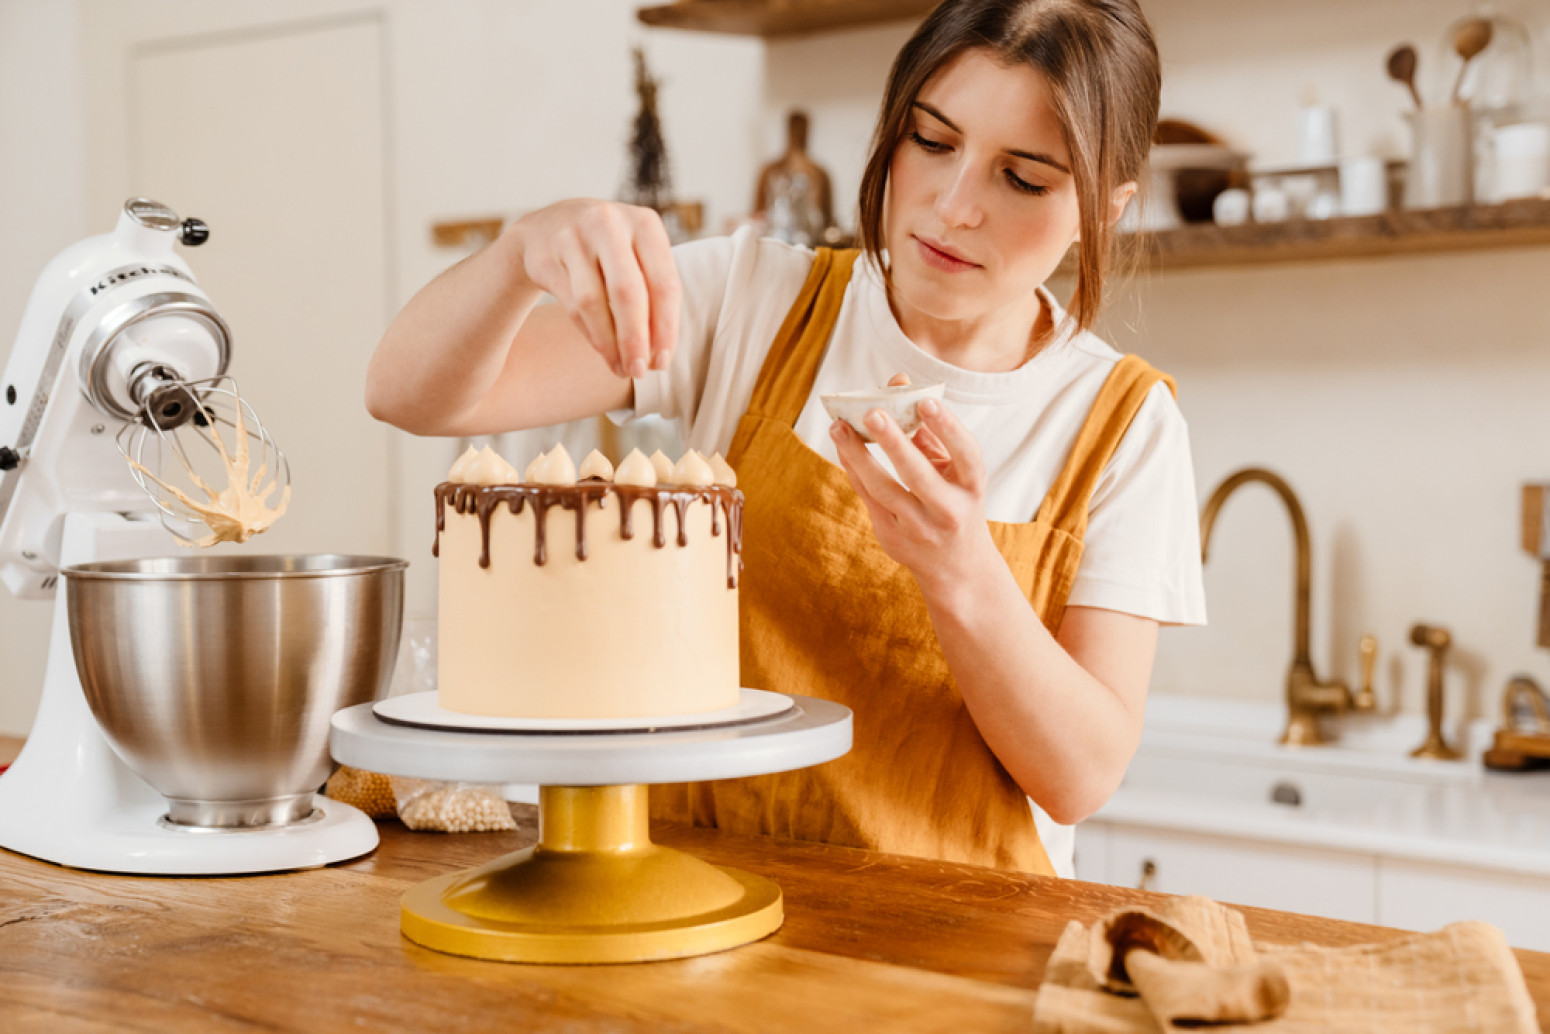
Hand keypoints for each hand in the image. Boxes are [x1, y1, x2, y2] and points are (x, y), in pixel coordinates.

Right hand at [510, 199, 680, 378]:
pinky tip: (602, 350)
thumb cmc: (608, 252)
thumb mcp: (638, 258)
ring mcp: (573, 236)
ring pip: (594, 302)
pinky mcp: (545, 255)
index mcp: (644, 224)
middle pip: (628, 292)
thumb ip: (654, 297)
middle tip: (640, 371)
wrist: (547, 228)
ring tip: (621, 368)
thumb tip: (658, 356)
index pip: (664, 283)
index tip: (662, 361)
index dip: (666, 328)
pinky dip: (590, 334)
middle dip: (636, 339)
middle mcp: (609, 224)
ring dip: (609, 343)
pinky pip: (571, 304)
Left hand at [829, 378, 996, 594]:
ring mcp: (920, 528)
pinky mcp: (893, 538)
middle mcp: (949, 510)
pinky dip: (854, 470)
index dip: (948, 427)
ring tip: (839, 427)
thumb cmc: (954, 502)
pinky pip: (869, 498)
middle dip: (894, 442)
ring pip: (884, 489)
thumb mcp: (955, 472)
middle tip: (871, 412)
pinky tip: (842, 446)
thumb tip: (898, 384)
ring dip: (858, 456)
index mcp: (972, 487)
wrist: (956, 566)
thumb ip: (930, 431)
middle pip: (918, 474)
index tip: (926, 400)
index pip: (966, 454)